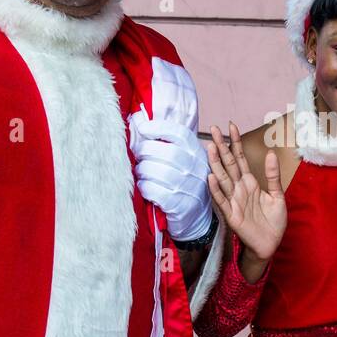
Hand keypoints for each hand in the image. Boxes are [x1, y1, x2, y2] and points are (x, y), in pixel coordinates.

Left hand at [131, 117, 212, 240]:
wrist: (197, 216)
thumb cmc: (184, 182)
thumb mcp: (184, 160)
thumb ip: (168, 142)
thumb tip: (139, 119)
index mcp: (196, 152)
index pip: (179, 133)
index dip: (159, 128)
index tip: (143, 128)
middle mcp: (195, 168)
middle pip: (166, 152)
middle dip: (145, 151)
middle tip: (138, 155)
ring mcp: (189, 187)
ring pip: (157, 171)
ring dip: (142, 170)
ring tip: (140, 172)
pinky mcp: (180, 205)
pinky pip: (155, 191)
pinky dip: (145, 187)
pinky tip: (144, 186)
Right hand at [206, 122, 285, 266]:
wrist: (270, 244)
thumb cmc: (273, 221)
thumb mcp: (277, 195)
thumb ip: (273, 175)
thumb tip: (271, 152)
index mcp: (250, 183)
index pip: (240, 158)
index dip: (235, 143)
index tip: (231, 126)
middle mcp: (239, 189)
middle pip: (228, 165)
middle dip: (221, 147)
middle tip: (213, 129)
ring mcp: (234, 201)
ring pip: (223, 179)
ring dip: (216, 164)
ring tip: (210, 148)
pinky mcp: (232, 215)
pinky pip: (222, 201)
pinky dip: (216, 190)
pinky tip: (210, 177)